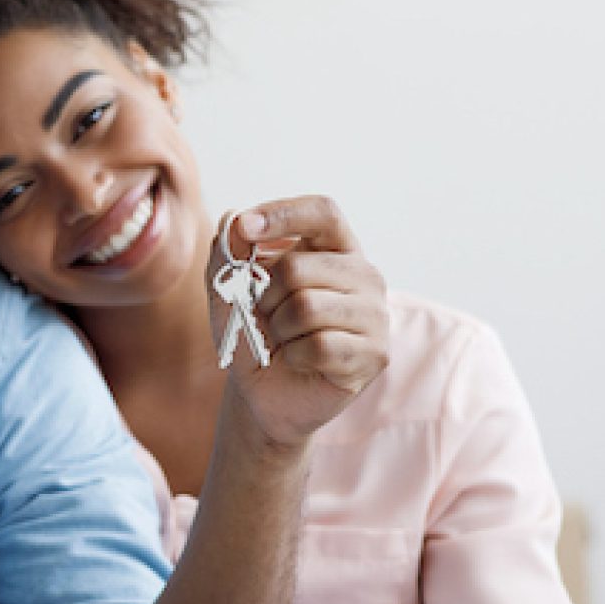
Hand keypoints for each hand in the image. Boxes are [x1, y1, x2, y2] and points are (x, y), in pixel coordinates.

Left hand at [207, 195, 388, 445]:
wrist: (262, 391)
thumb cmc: (253, 331)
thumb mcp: (228, 289)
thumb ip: (228, 253)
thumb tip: (233, 219)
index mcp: (334, 248)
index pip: (321, 213)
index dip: (283, 214)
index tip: (246, 227)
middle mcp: (364, 274)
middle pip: (299, 267)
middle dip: (265, 296)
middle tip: (267, 315)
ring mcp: (376, 314)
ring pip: (307, 307)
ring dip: (278, 328)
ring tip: (284, 338)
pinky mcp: (375, 353)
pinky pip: (320, 346)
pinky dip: (294, 355)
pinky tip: (298, 360)